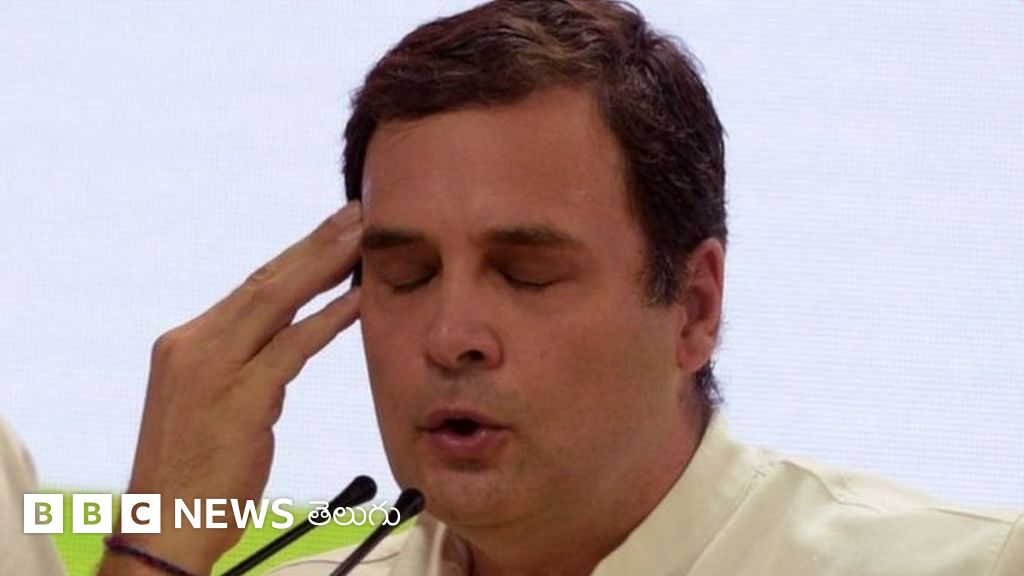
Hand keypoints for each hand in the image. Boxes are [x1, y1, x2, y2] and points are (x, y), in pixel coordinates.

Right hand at [100, 203, 361, 574]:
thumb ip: (245, 366)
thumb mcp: (212, 405)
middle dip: (316, 244)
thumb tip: (286, 340)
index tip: (332, 229)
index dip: (296, 255)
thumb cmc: (192, 474)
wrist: (164, 527)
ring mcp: (212, 370)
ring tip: (362, 238)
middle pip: (265, 281)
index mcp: (185, 343)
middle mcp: (193, 345)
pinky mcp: (238, 400)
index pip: (251, 288)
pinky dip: (328, 320)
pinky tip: (358, 300)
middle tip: (355, 212)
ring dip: (326, 266)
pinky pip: (292, 348)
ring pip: (277, 302)